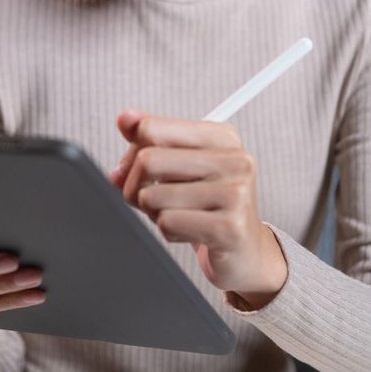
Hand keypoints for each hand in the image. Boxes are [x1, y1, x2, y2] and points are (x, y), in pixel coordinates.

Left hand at [109, 111, 286, 308]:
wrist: (245, 251)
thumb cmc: (207, 203)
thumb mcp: (180, 164)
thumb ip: (151, 139)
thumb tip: (125, 120)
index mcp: (222, 136)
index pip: (151, 128)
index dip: (132, 152)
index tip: (136, 169)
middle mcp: (234, 160)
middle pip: (148, 160)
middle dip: (134, 185)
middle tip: (147, 198)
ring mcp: (235, 194)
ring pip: (153, 196)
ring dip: (153, 212)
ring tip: (176, 214)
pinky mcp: (228, 228)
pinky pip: (167, 223)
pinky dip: (167, 231)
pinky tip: (188, 231)